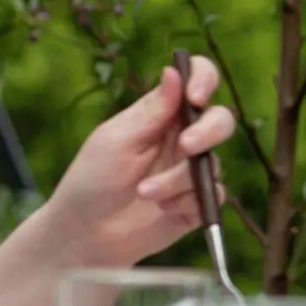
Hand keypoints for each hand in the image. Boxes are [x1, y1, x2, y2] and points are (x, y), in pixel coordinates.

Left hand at [42, 55, 235, 268]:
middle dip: (208, 132)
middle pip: (220, 120)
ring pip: (212, 163)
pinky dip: (188, 202)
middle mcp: (182, 139)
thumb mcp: (118, 140)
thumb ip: (152, 110)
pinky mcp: (198, 203)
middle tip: (186, 147)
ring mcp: (192, 171)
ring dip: (179, 179)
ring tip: (146, 194)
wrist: (86, 235)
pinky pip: (213, 196)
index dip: (204, 80)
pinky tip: (162, 210)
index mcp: (162, 114)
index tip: (195, 97)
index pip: (196, 82)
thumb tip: (174, 70)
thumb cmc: (92, 180)